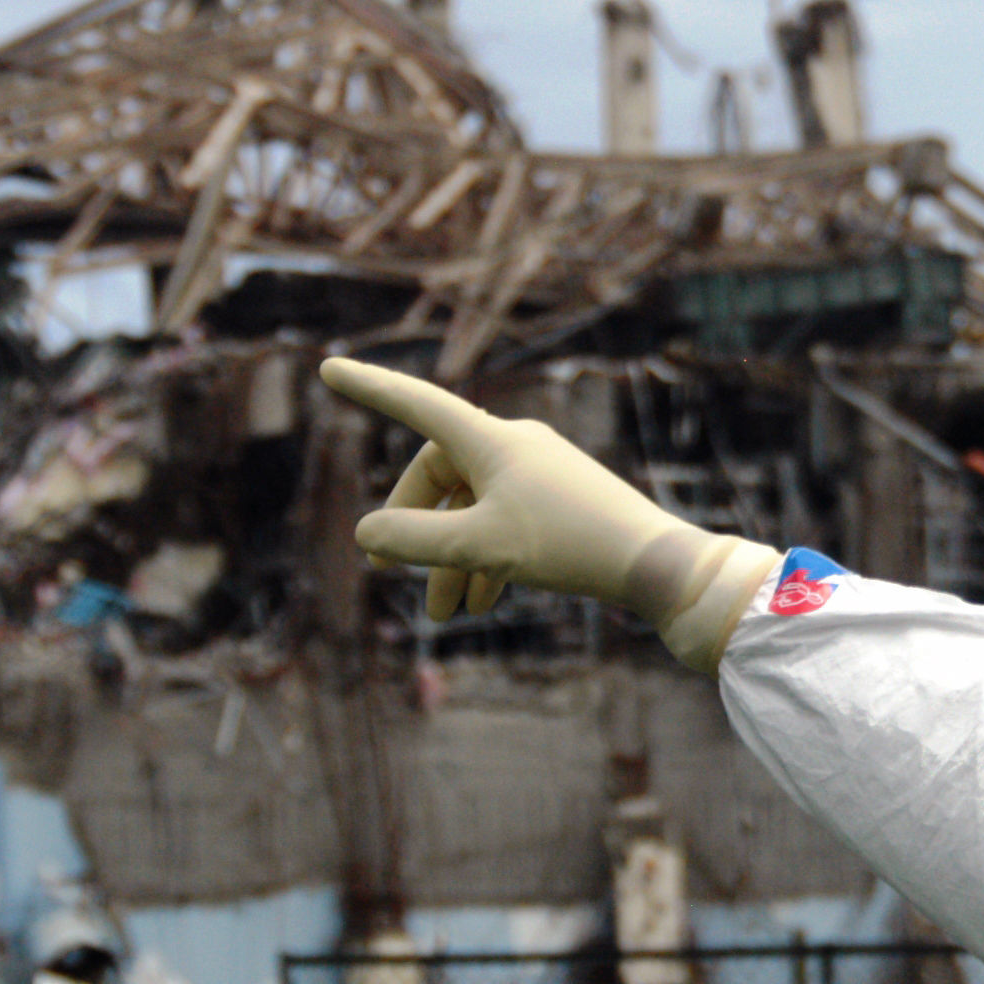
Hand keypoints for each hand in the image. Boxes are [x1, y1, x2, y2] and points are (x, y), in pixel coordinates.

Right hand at [319, 358, 779, 673]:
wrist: (654, 563)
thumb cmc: (567, 545)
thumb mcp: (480, 547)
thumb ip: (414, 541)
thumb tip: (367, 533)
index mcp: (491, 439)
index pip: (415, 405)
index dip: (370, 389)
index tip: (329, 368)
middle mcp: (515, 444)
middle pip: (440, 477)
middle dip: (417, 530)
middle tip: (391, 576)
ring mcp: (542, 470)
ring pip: (474, 508)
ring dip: (453, 558)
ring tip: (447, 615)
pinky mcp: (564, 498)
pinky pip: (507, 520)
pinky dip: (487, 557)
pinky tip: (484, 602)